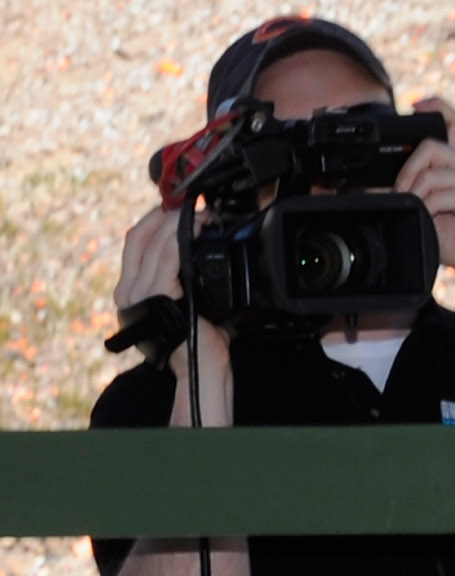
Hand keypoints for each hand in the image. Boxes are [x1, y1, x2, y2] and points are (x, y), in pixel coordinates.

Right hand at [116, 205, 230, 422]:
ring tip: (196, 213)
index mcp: (132, 293)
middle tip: (187, 204)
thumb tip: (205, 258)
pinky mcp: (156, 295)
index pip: (134, 246)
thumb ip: (188, 282)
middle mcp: (129, 292)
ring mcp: (139, 293)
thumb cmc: (201, 343)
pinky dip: (180, 236)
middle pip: (137, 238)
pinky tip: (195, 226)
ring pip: (152, 243)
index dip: (152, 222)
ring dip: (175, 223)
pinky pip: (166, 256)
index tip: (173, 208)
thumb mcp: (191, 305)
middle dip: (162, 216)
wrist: (201, 371)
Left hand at [394, 96, 454, 300]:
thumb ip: (403, 195)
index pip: (453, 120)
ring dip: (414, 190)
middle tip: (401, 193)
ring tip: (415, 210)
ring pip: (431, 169)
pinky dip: (426, 207)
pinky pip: (439, 192)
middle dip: (407, 168)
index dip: (435, 105)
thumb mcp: (424, 212)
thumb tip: (367, 187)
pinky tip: (429, 218)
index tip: (415, 105)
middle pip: (431, 143)